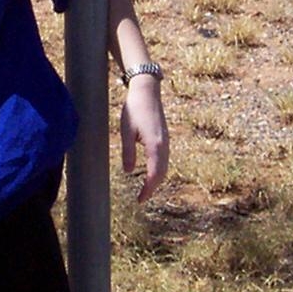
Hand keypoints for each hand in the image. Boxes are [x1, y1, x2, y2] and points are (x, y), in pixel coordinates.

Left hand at [119, 73, 168, 202]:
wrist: (147, 91)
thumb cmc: (134, 109)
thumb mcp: (126, 131)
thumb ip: (128, 152)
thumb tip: (129, 171)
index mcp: (155, 145)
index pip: (154, 174)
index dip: (148, 189)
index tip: (140, 200)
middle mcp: (164, 145)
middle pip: (162, 173)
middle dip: (153, 188)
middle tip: (141, 199)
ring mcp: (166, 141)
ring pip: (165, 167)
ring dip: (157, 180)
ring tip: (145, 190)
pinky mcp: (164, 138)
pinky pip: (164, 159)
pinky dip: (159, 170)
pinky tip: (151, 173)